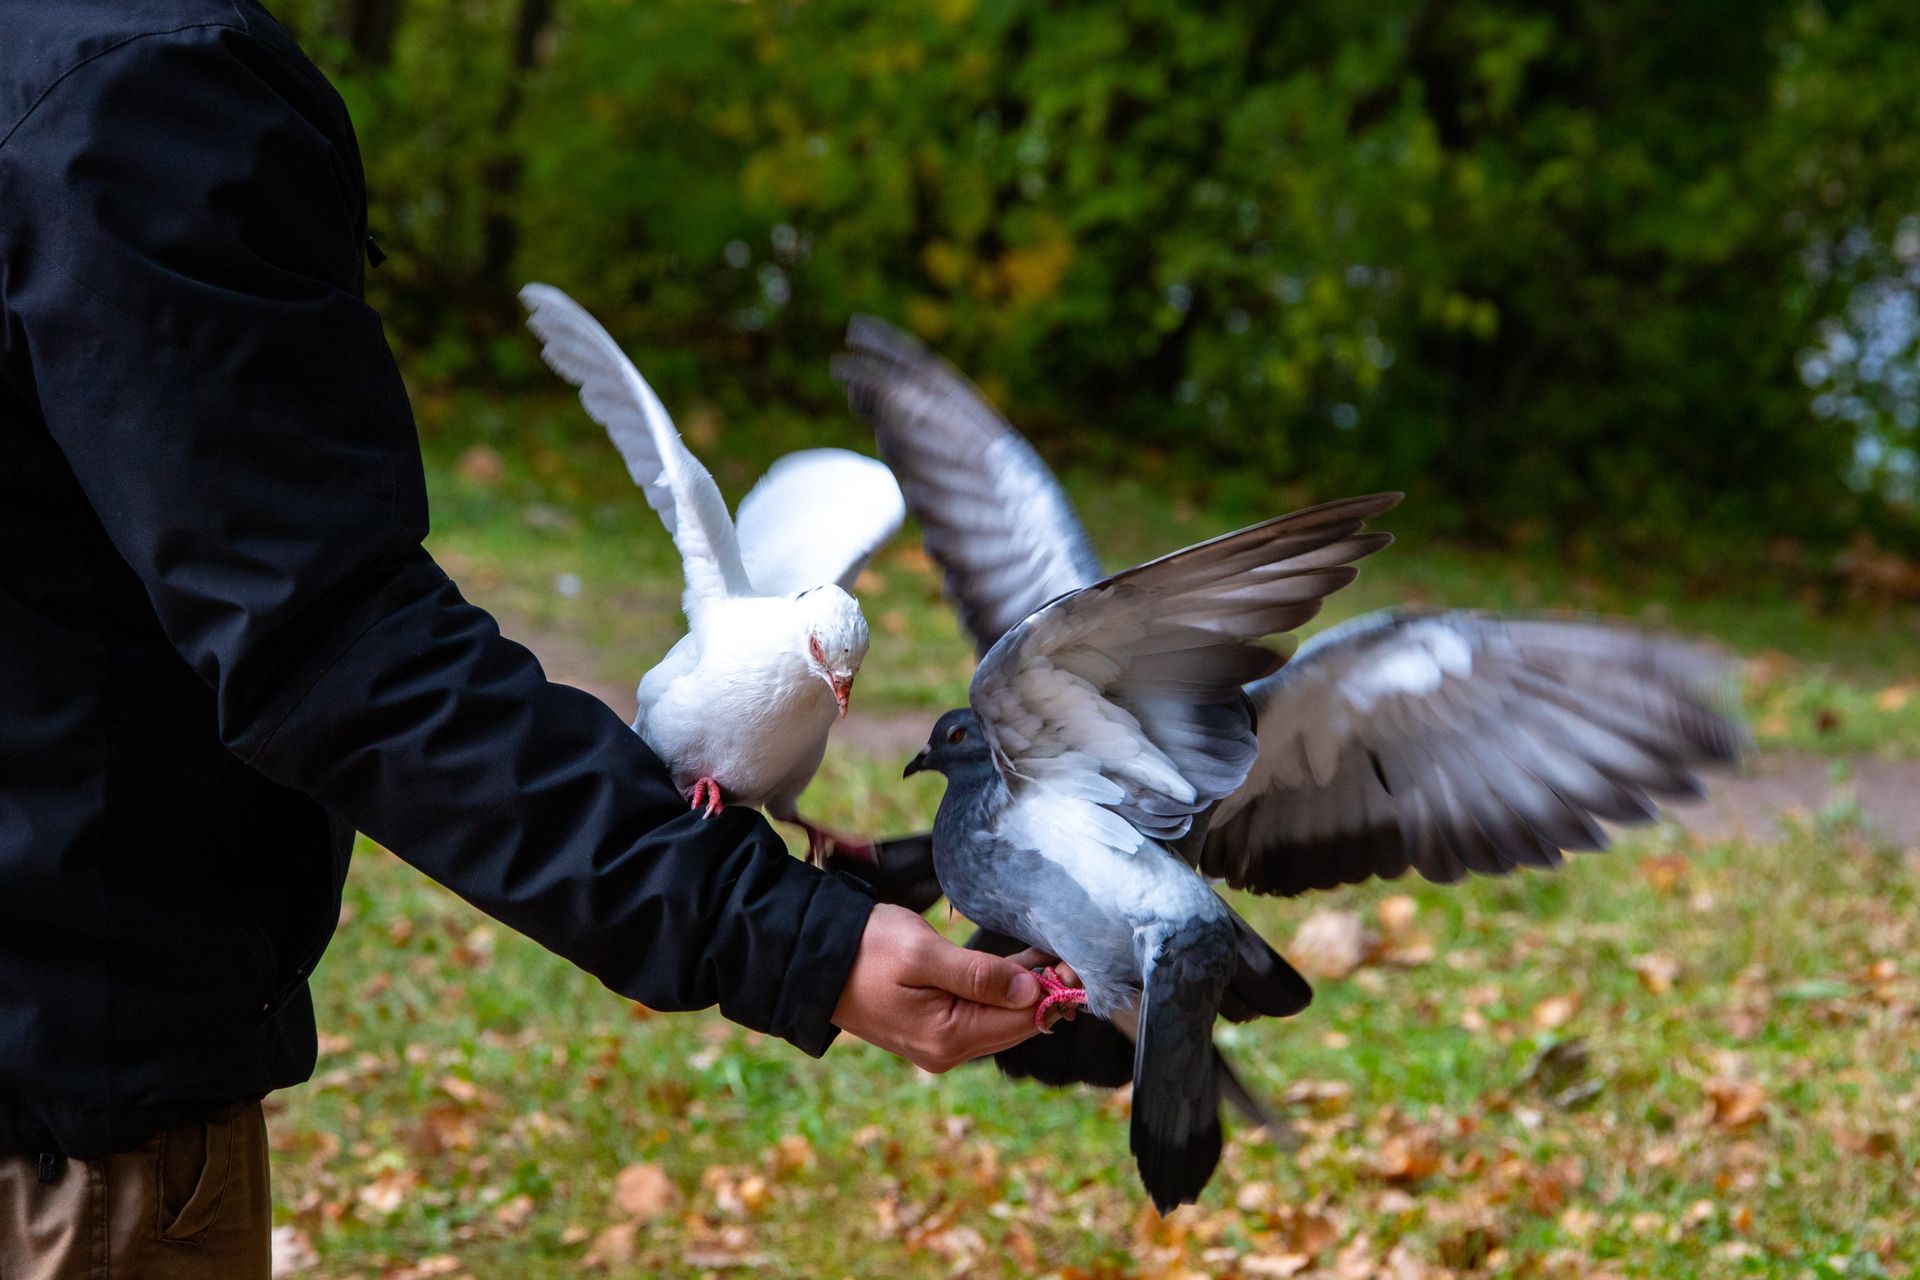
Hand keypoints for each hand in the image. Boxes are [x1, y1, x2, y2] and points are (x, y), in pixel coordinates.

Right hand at [831, 904, 1071, 1071]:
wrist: (813, 958)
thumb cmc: (865, 950)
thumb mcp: (923, 955)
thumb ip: (979, 975)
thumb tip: (1030, 992)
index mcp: (948, 1038)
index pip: (1020, 1020)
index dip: (1053, 993)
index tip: (1075, 963)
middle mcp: (947, 1050)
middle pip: (1014, 1024)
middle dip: (1045, 993)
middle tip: (1071, 957)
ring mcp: (938, 1043)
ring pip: (998, 1018)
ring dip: (1025, 991)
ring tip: (1053, 958)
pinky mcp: (931, 1028)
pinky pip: (978, 1014)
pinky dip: (1000, 992)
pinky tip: (1021, 969)